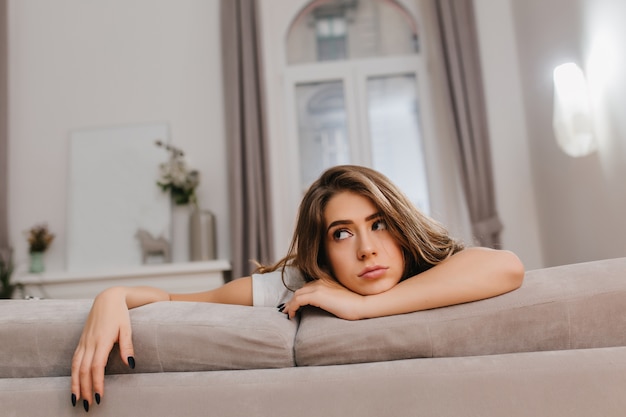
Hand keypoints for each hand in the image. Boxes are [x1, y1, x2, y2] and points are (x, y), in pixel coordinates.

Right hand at [70, 287, 134, 410]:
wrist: (107, 298)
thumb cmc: (120, 313)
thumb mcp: (127, 328)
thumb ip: (128, 346)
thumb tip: (131, 364)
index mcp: (102, 340)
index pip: (96, 366)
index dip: (96, 383)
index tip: (98, 396)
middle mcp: (90, 342)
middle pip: (84, 370)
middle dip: (84, 389)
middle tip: (87, 405)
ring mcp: (84, 342)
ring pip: (76, 367)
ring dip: (75, 384)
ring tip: (76, 399)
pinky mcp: (81, 341)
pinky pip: (74, 360)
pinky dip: (72, 374)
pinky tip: (74, 383)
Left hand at [281, 278, 364, 320]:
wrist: (363, 304)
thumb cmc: (356, 304)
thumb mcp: (342, 296)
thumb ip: (332, 295)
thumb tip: (325, 303)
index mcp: (327, 279)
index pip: (309, 286)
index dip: (301, 295)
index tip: (297, 304)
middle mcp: (321, 280)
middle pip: (302, 289)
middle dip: (294, 300)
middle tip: (289, 310)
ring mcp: (319, 287)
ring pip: (297, 294)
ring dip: (291, 304)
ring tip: (289, 314)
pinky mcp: (317, 295)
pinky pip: (298, 300)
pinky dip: (292, 307)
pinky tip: (292, 315)